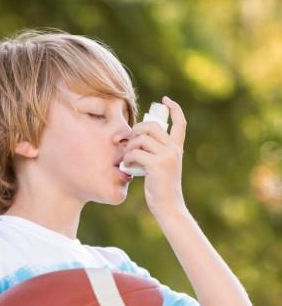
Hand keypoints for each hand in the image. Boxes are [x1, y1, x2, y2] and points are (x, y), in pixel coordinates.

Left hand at [123, 95, 186, 216]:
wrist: (168, 206)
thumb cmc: (161, 189)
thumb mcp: (162, 167)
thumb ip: (155, 152)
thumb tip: (137, 140)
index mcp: (177, 148)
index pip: (180, 122)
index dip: (174, 108)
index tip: (165, 100)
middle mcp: (174, 150)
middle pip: (153, 125)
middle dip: (136, 129)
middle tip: (128, 140)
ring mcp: (166, 157)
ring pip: (142, 138)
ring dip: (129, 146)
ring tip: (126, 157)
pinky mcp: (156, 165)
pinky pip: (136, 153)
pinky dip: (127, 158)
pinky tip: (126, 166)